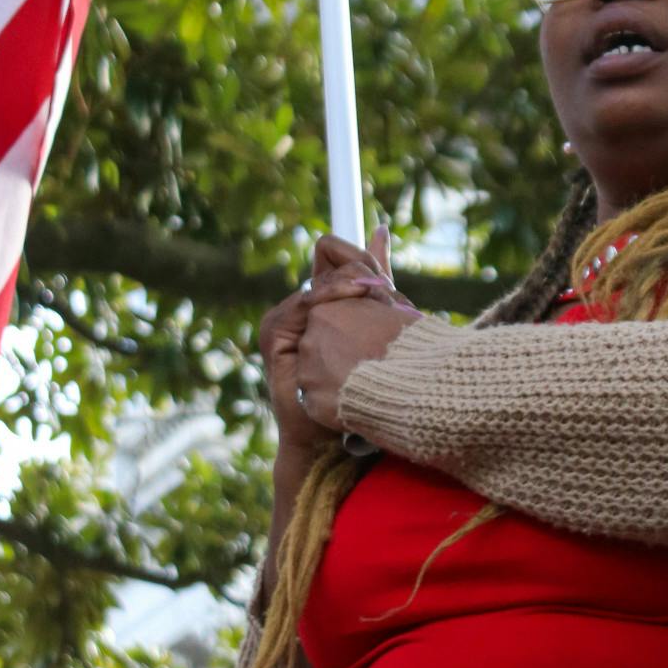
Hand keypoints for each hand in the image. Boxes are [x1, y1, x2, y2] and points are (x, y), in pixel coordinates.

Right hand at [260, 224, 417, 450]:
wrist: (334, 438)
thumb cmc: (360, 389)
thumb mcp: (376, 325)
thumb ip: (376, 280)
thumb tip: (380, 229)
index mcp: (322, 299)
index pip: (339, 255)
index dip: (366, 261)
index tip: (389, 284)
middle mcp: (301, 305)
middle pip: (333, 261)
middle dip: (367, 276)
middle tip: (392, 296)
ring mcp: (286, 318)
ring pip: (324, 280)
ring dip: (356, 288)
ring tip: (384, 300)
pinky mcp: (274, 332)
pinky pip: (307, 301)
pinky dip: (335, 297)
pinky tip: (362, 298)